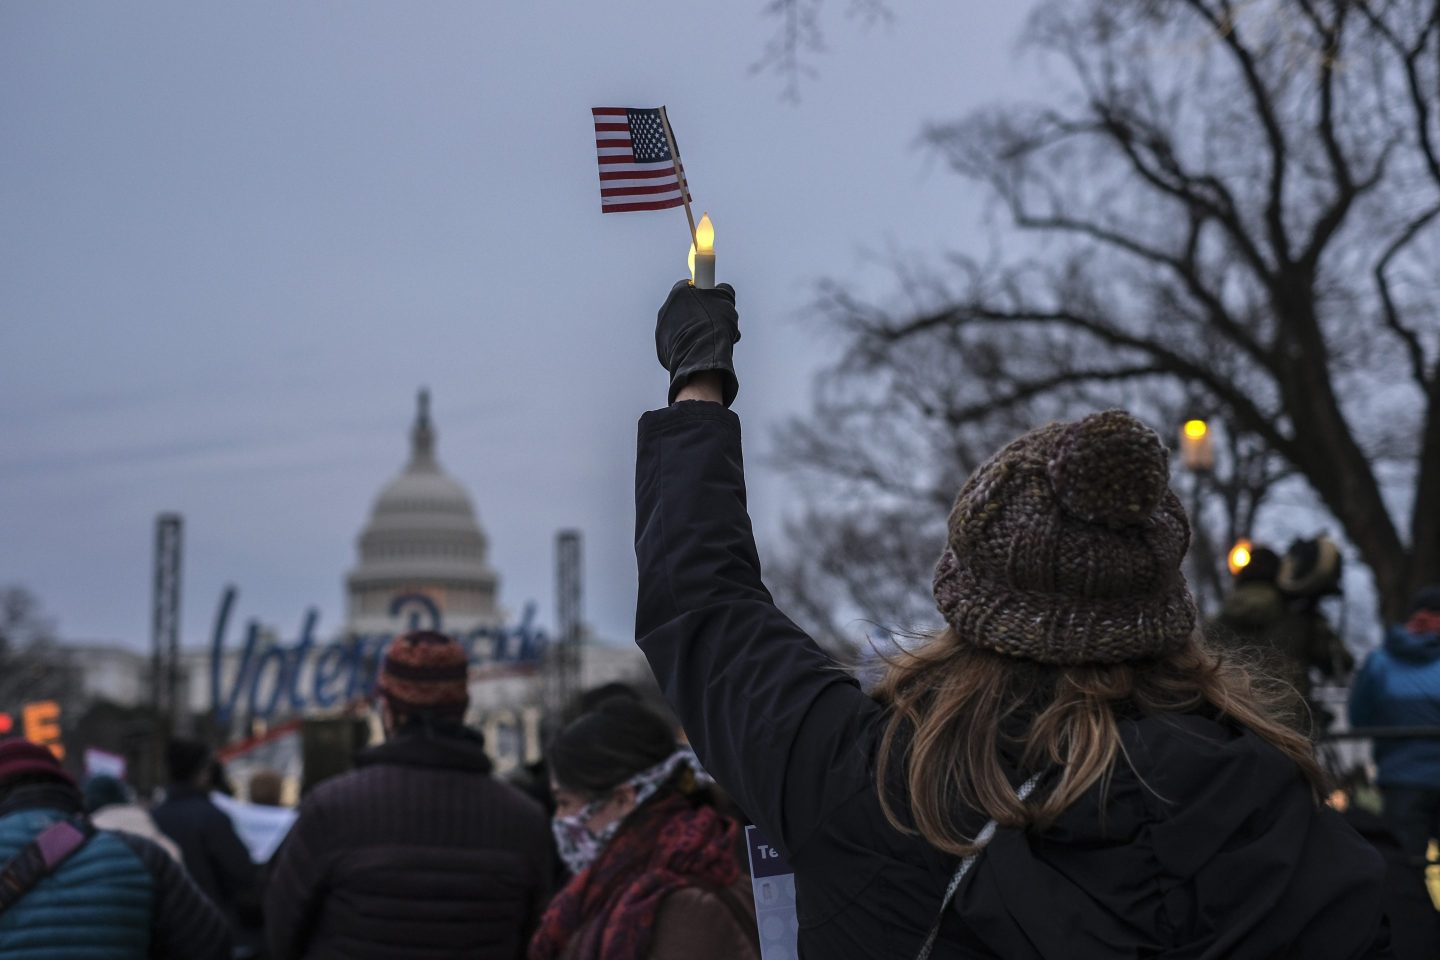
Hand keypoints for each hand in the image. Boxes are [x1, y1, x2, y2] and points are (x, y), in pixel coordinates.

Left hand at [655, 280, 739, 405]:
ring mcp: (662, 330)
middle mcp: (666, 309)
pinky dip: (690, 346)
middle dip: (703, 315)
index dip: (706, 294)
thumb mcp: (726, 300)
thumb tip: (723, 289)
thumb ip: (724, 290)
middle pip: (688, 308)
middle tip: (719, 324)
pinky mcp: (663, 349)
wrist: (701, 356)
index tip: (716, 303)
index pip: (692, 287)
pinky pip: (679, 344)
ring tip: (714, 341)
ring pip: (684, 328)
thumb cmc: (714, 325)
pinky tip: (702, 352)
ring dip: (698, 332)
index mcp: (678, 292)